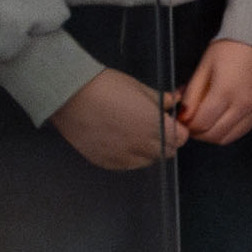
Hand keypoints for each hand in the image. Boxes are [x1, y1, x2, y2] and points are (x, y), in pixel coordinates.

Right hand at [51, 71, 181, 171]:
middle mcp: (142, 147)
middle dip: (166, 141)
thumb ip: (161, 99)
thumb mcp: (139, 87)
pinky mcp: (106, 162)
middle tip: (154, 127)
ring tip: (134, 134)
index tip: (171, 123)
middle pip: (167, 152)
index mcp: (155, 126)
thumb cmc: (107, 86)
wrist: (71, 96)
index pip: (180, 138)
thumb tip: (173, 102)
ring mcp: (124, 158)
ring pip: (147, 161)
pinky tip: (120, 141)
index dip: (178, 129)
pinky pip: (127, 165)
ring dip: (148, 151)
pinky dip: (129, 156)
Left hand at [174, 37, 251, 145]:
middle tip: (189, 122)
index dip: (187, 124)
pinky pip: (240, 132)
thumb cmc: (232, 48)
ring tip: (203, 122)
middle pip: (213, 135)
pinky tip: (218, 122)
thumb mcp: (205, 66)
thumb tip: (183, 114)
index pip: (201, 123)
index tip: (182, 118)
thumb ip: (192, 93)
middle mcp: (242, 105)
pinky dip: (226, 133)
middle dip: (197, 132)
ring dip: (211, 135)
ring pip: (227, 138)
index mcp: (225, 92)